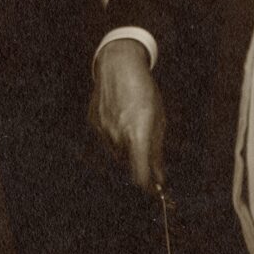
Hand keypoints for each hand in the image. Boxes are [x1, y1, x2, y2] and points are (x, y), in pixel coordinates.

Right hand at [89, 38, 165, 192]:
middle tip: (145, 149)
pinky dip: (113, 135)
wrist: (118, 66)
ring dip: (125, 148)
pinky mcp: (93, 123)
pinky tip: (119, 118)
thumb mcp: (158, 119)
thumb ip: (157, 150)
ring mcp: (103, 130)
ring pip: (116, 152)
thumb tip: (159, 176)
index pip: (140, 174)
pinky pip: (105, 139)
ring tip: (132, 126)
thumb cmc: (144, 91)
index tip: (151, 187)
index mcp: (138, 134)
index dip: (146, 185)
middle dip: (137, 162)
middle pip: (128, 164)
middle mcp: (118, 135)